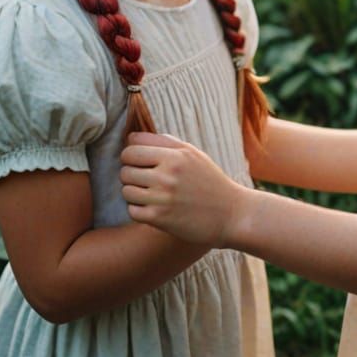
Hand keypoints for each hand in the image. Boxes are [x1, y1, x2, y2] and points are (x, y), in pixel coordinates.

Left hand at [120, 133, 247, 247]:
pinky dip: (139, 210)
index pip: (131, 149)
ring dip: (134, 193)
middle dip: (131, 175)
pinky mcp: (160, 218)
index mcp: (176, 155)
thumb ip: (164, 142)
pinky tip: (152, 208)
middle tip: (145, 180)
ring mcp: (163, 197)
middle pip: (125, 170)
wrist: (231, 213)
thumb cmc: (210, 181)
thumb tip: (132, 138)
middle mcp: (168, 174)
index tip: (140, 162)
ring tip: (149, 194)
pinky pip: (132, 211)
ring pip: (126, 191)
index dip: (131, 155)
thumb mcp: (193, 154)